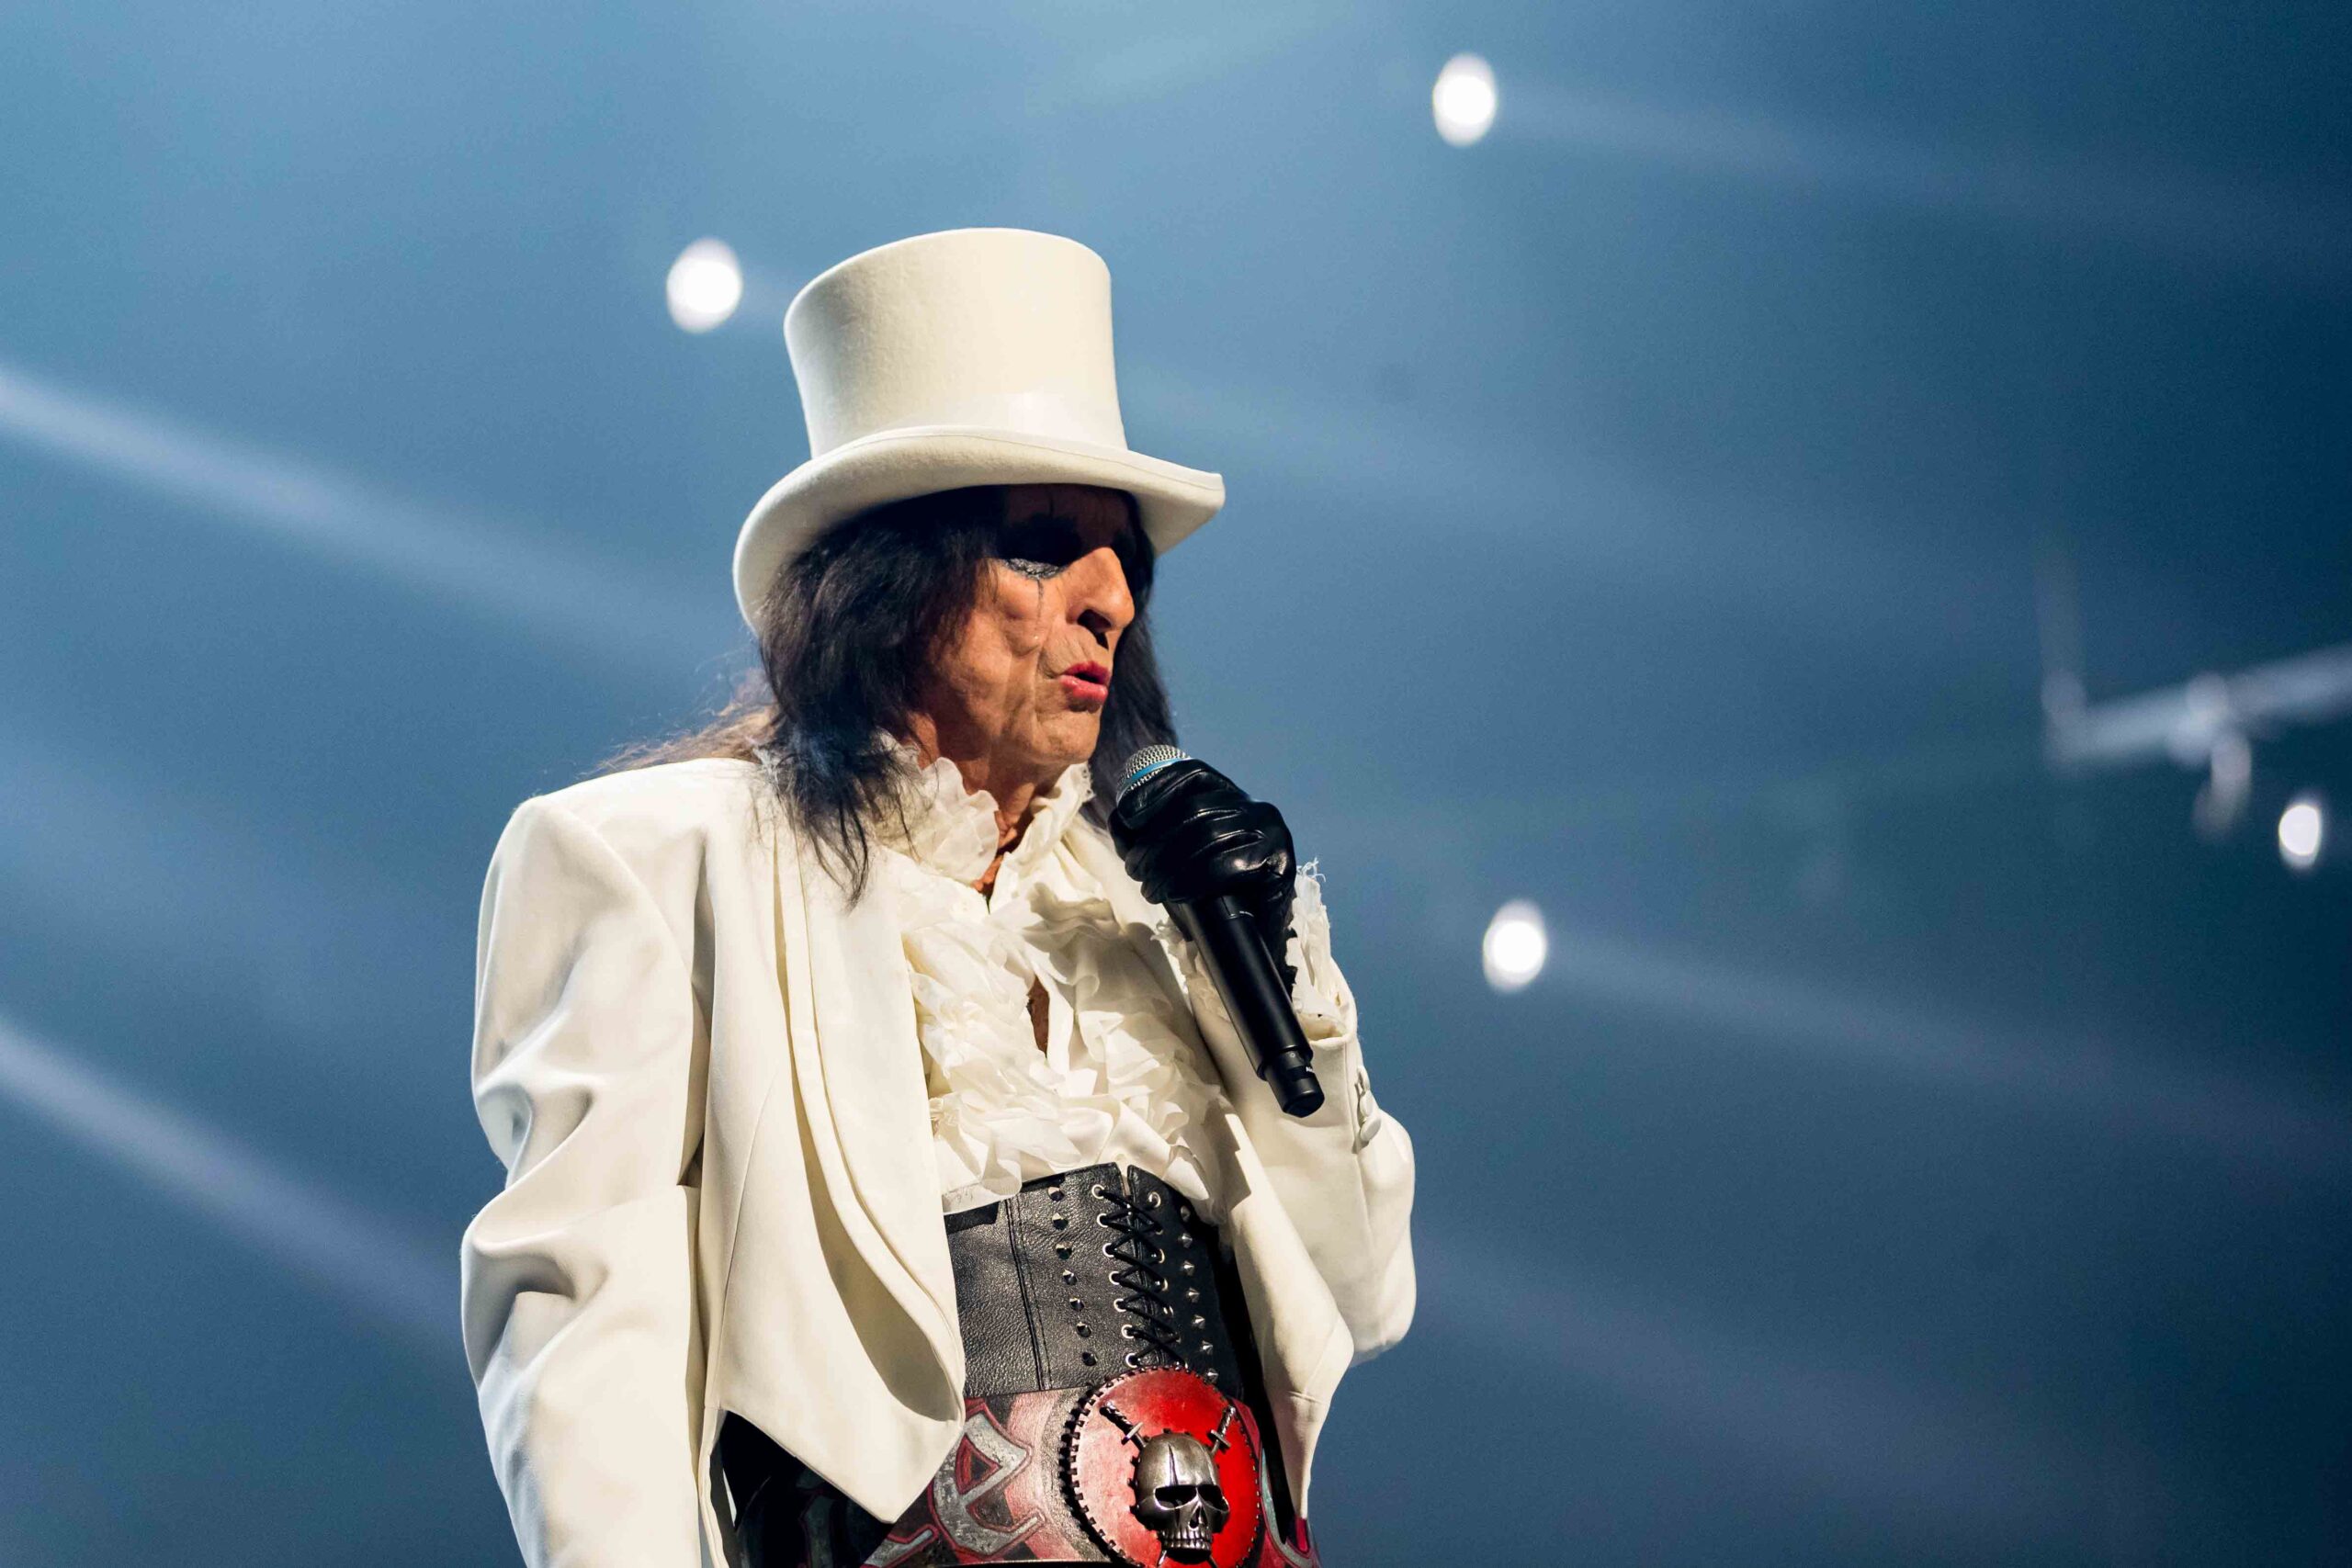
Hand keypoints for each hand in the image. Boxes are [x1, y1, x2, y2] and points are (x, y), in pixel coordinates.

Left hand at [1109, 759, 1296, 977]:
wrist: (1253, 936)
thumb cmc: (1210, 893)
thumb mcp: (1175, 858)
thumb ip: (1149, 837)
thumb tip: (1118, 822)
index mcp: (1230, 796)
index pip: (1191, 774)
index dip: (1156, 789)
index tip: (1128, 815)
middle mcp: (1253, 806)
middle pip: (1193, 811)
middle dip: (1155, 842)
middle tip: (1134, 870)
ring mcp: (1271, 831)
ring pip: (1208, 836)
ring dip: (1170, 865)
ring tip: (1151, 888)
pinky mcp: (1281, 862)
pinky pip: (1230, 865)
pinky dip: (1196, 880)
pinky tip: (1178, 894)